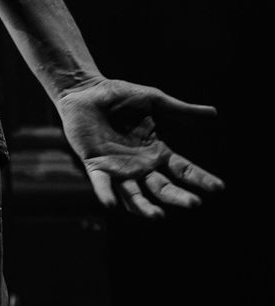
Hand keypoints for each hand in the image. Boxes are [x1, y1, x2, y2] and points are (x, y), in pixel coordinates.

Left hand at [56, 76, 224, 217]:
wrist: (86, 89)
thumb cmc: (120, 95)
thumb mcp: (154, 101)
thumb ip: (181, 111)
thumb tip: (214, 113)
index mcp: (157, 152)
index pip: (183, 170)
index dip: (200, 179)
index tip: (219, 188)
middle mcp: (140, 166)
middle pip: (163, 188)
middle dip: (178, 197)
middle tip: (193, 203)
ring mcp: (119, 168)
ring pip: (135, 196)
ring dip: (145, 208)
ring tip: (158, 217)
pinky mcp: (96, 165)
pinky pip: (102, 184)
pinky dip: (106, 195)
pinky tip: (112, 204)